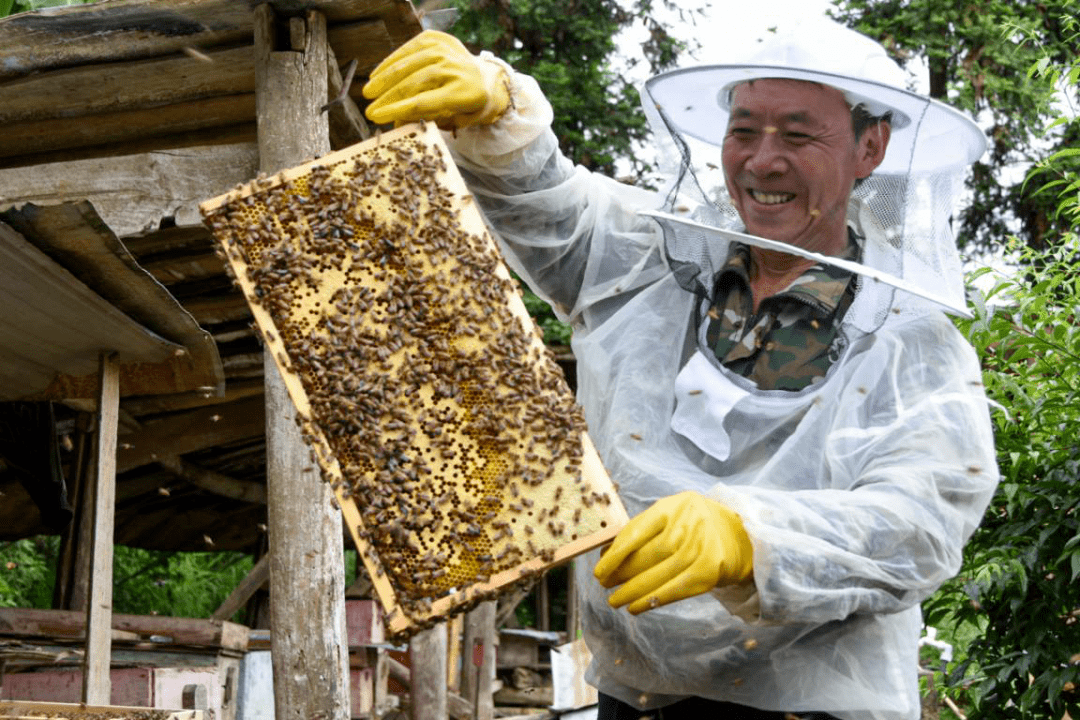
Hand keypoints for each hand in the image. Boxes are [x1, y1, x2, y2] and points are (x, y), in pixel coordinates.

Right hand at [362, 30, 510, 128]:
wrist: (484, 78)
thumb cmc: (466, 105)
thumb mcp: (454, 120)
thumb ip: (427, 121)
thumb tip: (395, 123)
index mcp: (465, 93)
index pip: (423, 102)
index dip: (396, 109)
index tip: (376, 117)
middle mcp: (457, 68)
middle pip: (414, 82)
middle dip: (387, 97)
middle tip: (368, 110)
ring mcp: (447, 50)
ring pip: (409, 63)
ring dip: (385, 78)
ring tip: (369, 92)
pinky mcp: (437, 38)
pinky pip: (409, 49)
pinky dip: (391, 61)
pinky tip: (378, 74)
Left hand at [593, 491, 752, 613]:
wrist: (739, 536)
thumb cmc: (694, 526)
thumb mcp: (670, 516)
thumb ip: (642, 531)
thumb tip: (607, 555)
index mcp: (672, 506)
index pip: (637, 531)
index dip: (615, 554)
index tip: (599, 570)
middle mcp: (688, 524)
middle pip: (647, 555)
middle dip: (621, 574)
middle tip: (604, 585)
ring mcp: (700, 548)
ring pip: (658, 574)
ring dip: (632, 591)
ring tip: (615, 600)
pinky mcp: (709, 571)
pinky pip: (674, 589)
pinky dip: (652, 600)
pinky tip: (635, 607)